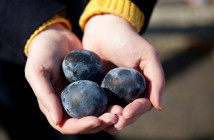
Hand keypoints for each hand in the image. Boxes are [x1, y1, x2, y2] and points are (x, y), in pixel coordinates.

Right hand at [25, 23, 117, 133]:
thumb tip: (57, 120)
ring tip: (120, 111)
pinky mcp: (90, 85)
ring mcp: (80, 95)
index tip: (96, 120)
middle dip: (99, 123)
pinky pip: (100, 97)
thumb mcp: (37, 71)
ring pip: (95, 112)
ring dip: (107, 115)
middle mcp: (67, 104)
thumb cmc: (41, 53)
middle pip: (84, 122)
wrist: (55, 35)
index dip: (81, 126)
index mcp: (53, 105)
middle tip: (114, 117)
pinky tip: (120, 100)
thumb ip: (45, 95)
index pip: (67, 125)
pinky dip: (110, 101)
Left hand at [82, 14, 164, 133]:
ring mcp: (112, 90)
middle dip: (123, 118)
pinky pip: (99, 103)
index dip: (136, 110)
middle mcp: (128, 91)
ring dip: (111, 118)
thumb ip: (156, 79)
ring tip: (105, 123)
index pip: (143, 104)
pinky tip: (95, 118)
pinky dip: (98, 112)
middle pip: (128, 112)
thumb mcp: (147, 55)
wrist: (103, 30)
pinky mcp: (98, 88)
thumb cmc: (127, 40)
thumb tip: (159, 106)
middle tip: (115, 122)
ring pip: (114, 110)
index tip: (126, 113)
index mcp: (142, 85)